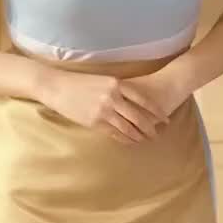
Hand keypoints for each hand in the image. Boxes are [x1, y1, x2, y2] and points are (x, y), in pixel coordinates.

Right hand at [37, 67, 173, 144]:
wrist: (57, 86)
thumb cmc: (80, 82)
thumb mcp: (103, 80)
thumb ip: (119, 89)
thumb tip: (134, 100)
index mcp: (117, 84)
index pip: (144, 100)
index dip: (156, 111)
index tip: (164, 119)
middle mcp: (113, 97)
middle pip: (139, 117)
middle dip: (150, 127)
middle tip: (158, 134)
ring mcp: (104, 111)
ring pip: (128, 128)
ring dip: (139, 136)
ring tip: (145, 140)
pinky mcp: (95, 122)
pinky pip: (115, 134)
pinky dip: (125, 139)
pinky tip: (130, 141)